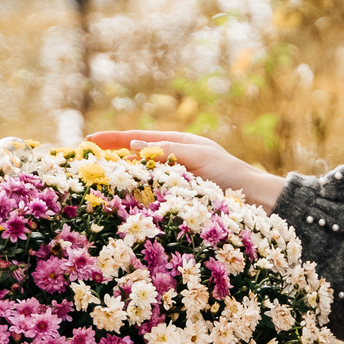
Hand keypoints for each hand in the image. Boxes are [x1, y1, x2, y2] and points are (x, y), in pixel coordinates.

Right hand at [88, 129, 287, 208]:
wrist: (258, 202)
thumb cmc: (231, 175)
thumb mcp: (198, 157)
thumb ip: (167, 152)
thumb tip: (134, 148)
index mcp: (180, 144)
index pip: (138, 139)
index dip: (112, 140)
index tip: (88, 141)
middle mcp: (175, 161)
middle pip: (136, 158)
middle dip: (112, 160)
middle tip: (85, 164)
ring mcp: (177, 181)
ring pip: (142, 178)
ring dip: (122, 181)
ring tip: (98, 185)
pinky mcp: (180, 201)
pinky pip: (153, 196)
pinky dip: (138, 198)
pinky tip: (124, 205)